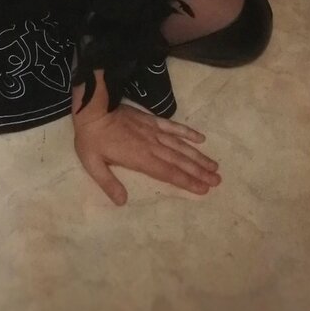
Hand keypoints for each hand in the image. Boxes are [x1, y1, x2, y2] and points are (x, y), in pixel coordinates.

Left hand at [71, 70, 220, 204]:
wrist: (93, 108)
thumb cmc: (91, 138)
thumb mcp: (93, 164)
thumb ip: (109, 183)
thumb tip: (122, 202)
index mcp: (140, 158)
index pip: (168, 173)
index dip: (187, 181)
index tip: (204, 188)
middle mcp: (152, 146)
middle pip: (179, 161)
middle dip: (199, 171)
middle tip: (218, 180)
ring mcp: (153, 131)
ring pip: (180, 146)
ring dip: (198, 156)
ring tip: (215, 165)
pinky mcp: (151, 120)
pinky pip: (172, 127)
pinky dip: (187, 132)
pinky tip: (200, 138)